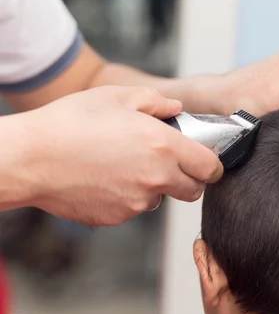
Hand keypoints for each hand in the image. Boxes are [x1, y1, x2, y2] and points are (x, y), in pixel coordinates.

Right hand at [22, 87, 222, 224]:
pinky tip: (105, 178)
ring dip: (154, 186)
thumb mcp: (116, 97)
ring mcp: (136, 202)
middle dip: (187, 178)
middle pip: (192, 190)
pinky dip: (128, 196)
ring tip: (125, 165)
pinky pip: (133, 208)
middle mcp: (156, 179)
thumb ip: (155, 102)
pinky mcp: (117, 217)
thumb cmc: (71, 123)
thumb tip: (175, 108)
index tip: (204, 160)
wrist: (32, 159)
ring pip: (160, 199)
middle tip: (168, 162)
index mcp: (164, 147)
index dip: (211, 164)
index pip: (210, 168)